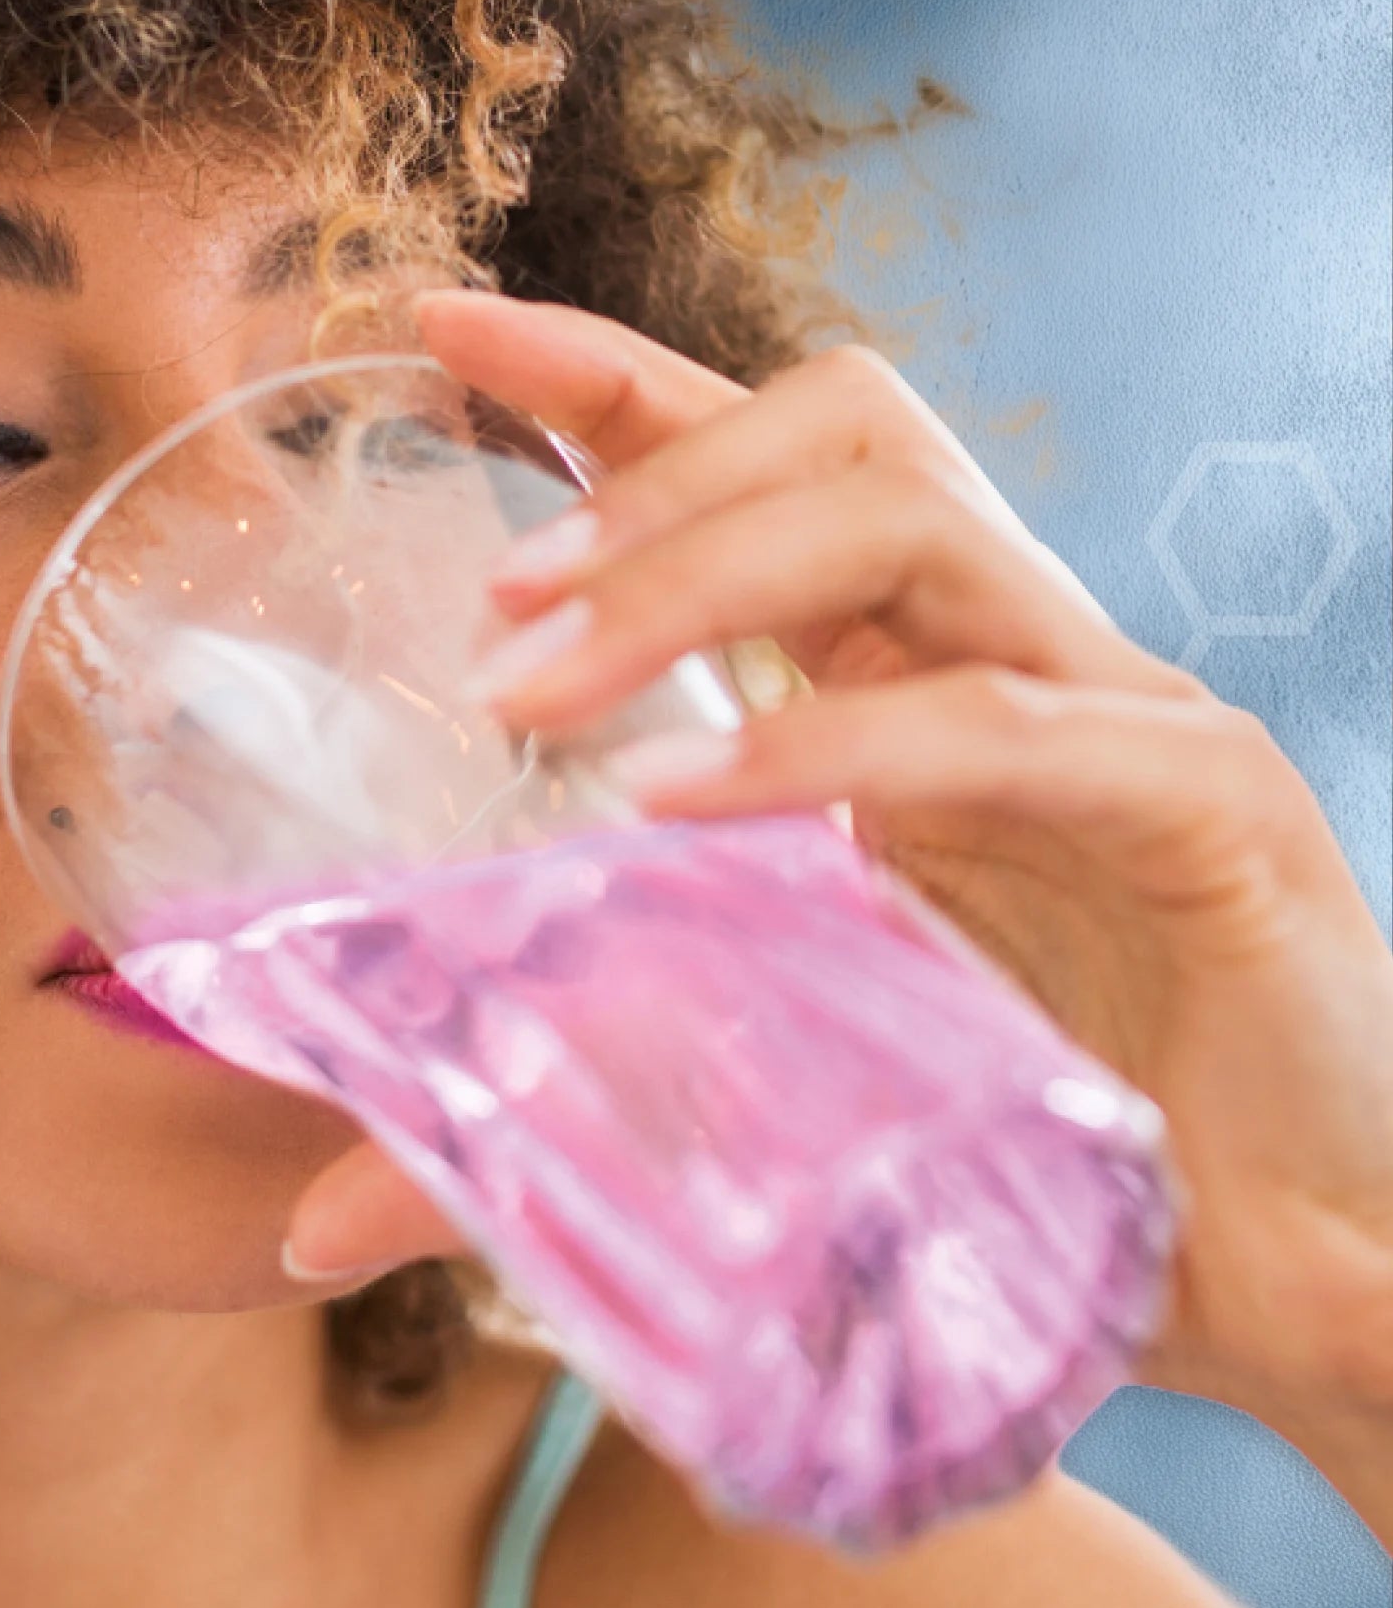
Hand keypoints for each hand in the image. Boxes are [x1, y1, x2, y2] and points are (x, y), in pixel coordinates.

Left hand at [286, 290, 1392, 1507]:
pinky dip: (828, 746)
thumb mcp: (749, 1104)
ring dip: (702, 570)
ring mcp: (1114, 711)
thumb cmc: (1014, 1164)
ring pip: (911, 521)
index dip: (603, 376)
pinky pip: (1001, 722)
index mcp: (900, 678)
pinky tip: (683, 807)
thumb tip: (318, 1216)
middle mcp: (1006, 655)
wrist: (1289, 1282)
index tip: (440, 325)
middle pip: (844, 430)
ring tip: (538, 686)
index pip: (753, 457)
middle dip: (648, 470)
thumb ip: (548, 1122)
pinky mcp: (1206, 806)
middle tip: (491, 596)